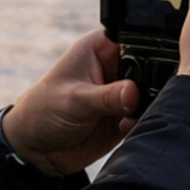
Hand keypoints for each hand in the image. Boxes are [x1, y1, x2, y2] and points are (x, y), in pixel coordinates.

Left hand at [1, 27, 139, 175]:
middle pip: (150, 66)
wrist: (35, 150)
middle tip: (139, 97)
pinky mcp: (125, 116)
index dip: (150, 46)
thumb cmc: (43, 111)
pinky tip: (123, 126)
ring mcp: (122, 93)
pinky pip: (145, 116)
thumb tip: (134, 92)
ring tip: (128, 115)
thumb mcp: (75, 100)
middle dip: (151, 81)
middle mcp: (115, 67)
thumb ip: (107, 97)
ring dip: (147, 104)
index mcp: (101, 48)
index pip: (135, 38)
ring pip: (151, 93)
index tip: (155, 64)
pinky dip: (141, 121)